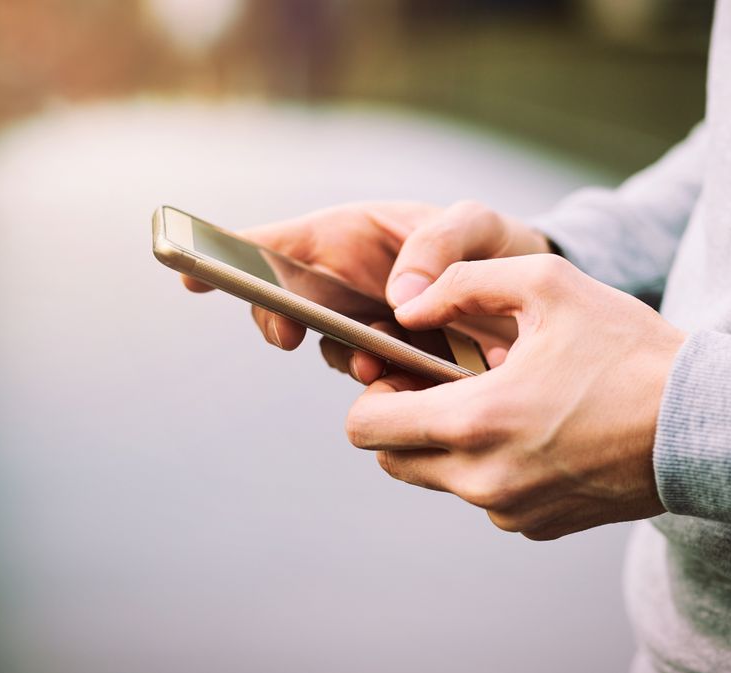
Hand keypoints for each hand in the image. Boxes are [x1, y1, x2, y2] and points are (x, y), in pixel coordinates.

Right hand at [181, 201, 550, 381]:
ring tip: (376, 361)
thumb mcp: (476, 224)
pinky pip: (373, 387)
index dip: (227, 256)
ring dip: (345, 359)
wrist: (542, 303)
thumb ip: (441, 244)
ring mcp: (368, 332)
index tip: (188, 272)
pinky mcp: (397, 373)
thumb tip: (398, 302)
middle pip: (285, 304)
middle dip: (277, 319)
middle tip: (286, 332)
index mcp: (351, 239)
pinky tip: (410, 386)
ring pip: (330, 352)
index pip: (275, 244)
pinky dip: (384, 391)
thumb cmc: (499, 246)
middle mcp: (348, 288)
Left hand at [345, 255, 685, 539]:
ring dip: (451, 444)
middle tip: (446, 383)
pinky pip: (488, 499)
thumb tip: (409, 306)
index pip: (366, 428)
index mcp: (473, 421)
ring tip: (504, 400)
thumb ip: (462, 283)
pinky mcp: (539, 527)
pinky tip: (539, 430)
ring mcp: (510, 511)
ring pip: (440, 480)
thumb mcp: (547, 285)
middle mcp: (482, 480)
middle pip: (393, 460)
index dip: (373, 393)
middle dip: (404, 421)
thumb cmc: (628, 349)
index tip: (404, 369)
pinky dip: (494, 468)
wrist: (703, 424)